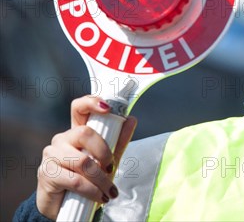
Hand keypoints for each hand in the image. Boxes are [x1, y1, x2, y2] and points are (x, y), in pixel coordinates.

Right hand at [35, 95, 136, 219]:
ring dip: (101, 179)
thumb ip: (118, 141)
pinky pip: (75, 180)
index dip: (91, 102)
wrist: (67, 206)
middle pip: (84, 133)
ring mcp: (51, 155)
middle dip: (104, 152)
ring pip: (82, 161)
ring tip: (110, 191)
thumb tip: (131, 119)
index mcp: (76, 131)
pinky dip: (92, 190)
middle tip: (111, 168)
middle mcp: (62, 139)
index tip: (107, 108)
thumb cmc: (88, 178)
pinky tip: (99, 197)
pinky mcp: (46, 173)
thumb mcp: (106, 159)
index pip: (79, 108)